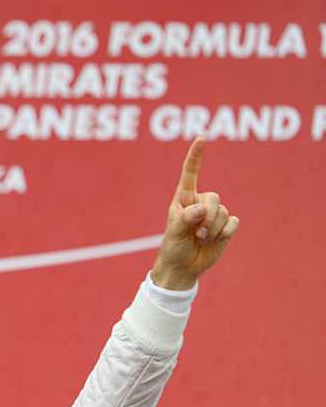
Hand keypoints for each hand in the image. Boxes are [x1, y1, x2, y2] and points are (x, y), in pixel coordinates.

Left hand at [151, 138, 240, 289]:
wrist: (184, 267)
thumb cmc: (174, 247)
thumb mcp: (175, 233)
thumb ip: (187, 219)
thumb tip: (201, 209)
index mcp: (183, 199)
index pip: (190, 174)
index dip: (196, 157)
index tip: (201, 139)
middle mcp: (200, 203)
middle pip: (214, 198)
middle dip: (207, 217)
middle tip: (196, 233)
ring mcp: (214, 214)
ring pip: (223, 211)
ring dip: (213, 228)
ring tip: (201, 238)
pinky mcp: (225, 225)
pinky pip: (233, 222)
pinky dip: (224, 233)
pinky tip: (214, 240)